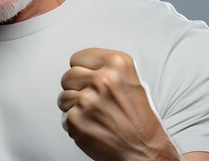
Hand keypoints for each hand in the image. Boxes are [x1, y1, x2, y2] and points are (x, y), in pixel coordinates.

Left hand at [58, 48, 180, 160]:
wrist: (144, 151)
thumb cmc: (140, 120)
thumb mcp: (132, 81)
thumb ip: (107, 68)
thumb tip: (85, 65)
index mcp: (117, 63)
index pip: (78, 58)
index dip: (83, 71)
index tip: (89, 78)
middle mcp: (102, 79)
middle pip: (68, 76)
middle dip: (77, 88)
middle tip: (93, 99)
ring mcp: (87, 99)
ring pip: (64, 96)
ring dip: (74, 106)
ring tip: (95, 114)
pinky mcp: (76, 119)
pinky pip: (65, 116)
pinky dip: (75, 123)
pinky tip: (93, 125)